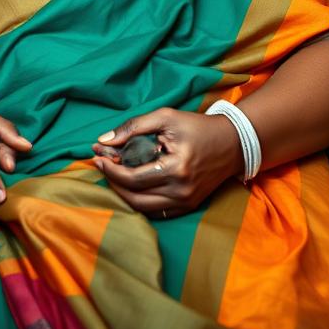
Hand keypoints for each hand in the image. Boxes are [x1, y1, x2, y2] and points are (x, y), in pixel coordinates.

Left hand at [92, 108, 241, 218]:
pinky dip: (139, 200)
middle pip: (133, 197)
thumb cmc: (197, 127)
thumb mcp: (166, 117)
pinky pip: (156, 211)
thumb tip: (103, 140)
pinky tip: (130, 184)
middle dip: (112, 180)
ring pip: (142, 208)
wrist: (232, 143)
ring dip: (122, 192)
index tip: (97, 156)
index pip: (133, 178)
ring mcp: (185, 202)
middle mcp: (181, 191)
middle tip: (100, 164)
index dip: (110, 169)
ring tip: (112, 173)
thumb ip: (133, 127)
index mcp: (176, 168)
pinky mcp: (188, 206)